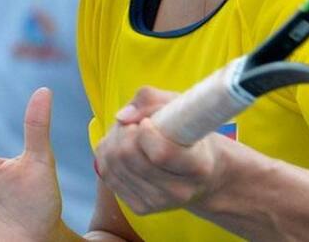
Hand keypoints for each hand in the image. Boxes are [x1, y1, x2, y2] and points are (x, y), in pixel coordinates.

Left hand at [94, 86, 229, 215]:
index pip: (160, 153)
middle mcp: (179, 191)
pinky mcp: (140, 208)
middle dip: (124, 131)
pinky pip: (107, 175)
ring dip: (114, 140)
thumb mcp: (181, 107)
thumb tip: (121, 117)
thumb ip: (152, 100)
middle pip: (129, 156)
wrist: (201, 174)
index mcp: (198, 166)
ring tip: (130, 134)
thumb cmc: (190, 133)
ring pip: (113, 164)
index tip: (146, 122)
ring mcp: (157, 203)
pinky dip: (108, 155)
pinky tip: (124, 148)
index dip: (145, 131)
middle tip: (136, 124)